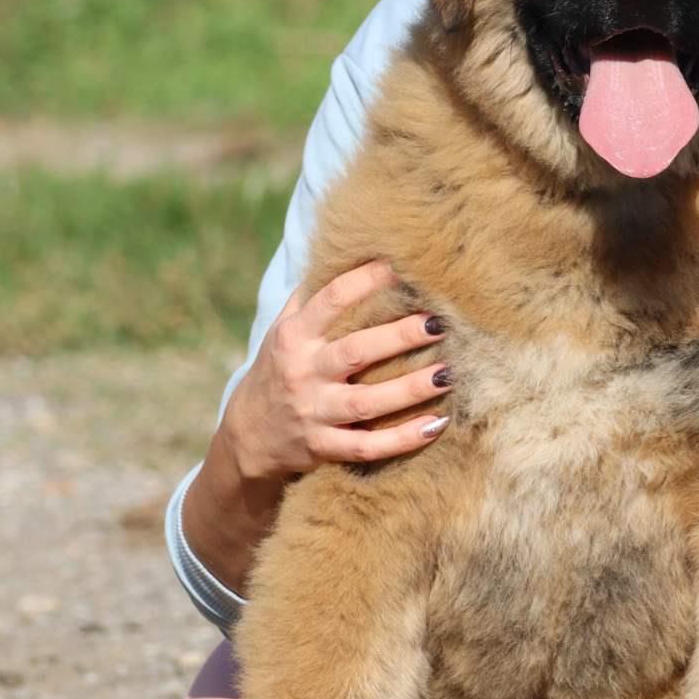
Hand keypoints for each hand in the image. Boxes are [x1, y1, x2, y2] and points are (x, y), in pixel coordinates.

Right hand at [223, 259, 451, 480]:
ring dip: (410, 389)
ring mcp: (313, 413)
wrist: (249, 435)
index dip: (364, 281)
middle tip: (440, 323)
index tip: (401, 266)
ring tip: (449, 374)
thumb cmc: (281, 369)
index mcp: (295, 337)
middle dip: (400, 336)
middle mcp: (303, 373)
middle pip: (356, 352)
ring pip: (367, 403)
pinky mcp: (324, 448)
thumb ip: (313, 297)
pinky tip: (437, 425)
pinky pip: (368, 447)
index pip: (330, 301)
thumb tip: (349, 249)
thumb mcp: (284, 330)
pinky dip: (403, 439)